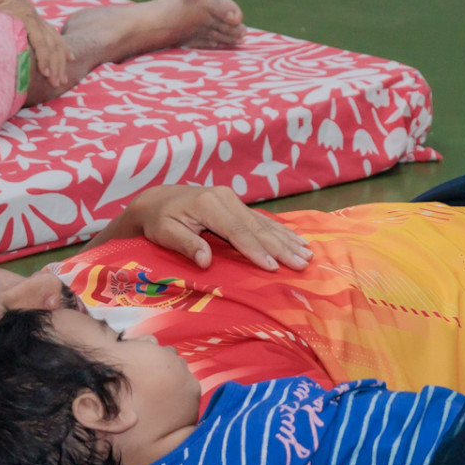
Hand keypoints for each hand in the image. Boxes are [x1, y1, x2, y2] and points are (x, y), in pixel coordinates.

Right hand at [0, 0, 78, 98]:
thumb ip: (5, 30)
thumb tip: (0, 45)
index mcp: (29, 15)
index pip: (51, 34)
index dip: (61, 47)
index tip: (70, 59)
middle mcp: (34, 16)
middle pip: (54, 43)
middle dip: (60, 63)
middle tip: (63, 81)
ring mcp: (32, 17)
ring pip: (51, 46)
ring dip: (54, 66)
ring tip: (56, 81)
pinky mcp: (26, 19)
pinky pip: (40, 43)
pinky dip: (44, 58)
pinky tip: (45, 71)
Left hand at [112, 185, 311, 270]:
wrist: (158, 199)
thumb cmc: (159, 220)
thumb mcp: (164, 233)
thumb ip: (185, 244)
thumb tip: (205, 261)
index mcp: (209, 204)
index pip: (237, 231)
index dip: (255, 250)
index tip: (272, 267)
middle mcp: (225, 198)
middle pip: (257, 227)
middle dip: (281, 247)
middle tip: (301, 263)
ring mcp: (233, 199)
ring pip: (264, 223)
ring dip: (287, 240)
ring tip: (307, 254)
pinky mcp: (237, 204)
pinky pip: (262, 220)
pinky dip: (281, 231)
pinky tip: (297, 240)